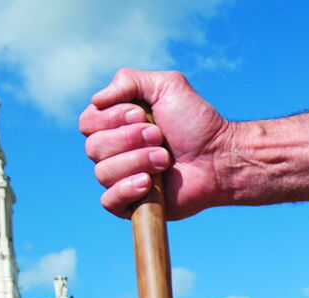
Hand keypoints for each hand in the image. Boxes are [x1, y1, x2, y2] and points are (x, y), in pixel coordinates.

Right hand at [79, 68, 231, 218]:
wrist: (219, 157)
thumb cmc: (196, 124)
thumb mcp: (167, 86)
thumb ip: (129, 80)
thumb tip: (96, 100)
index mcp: (115, 125)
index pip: (88, 122)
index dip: (112, 118)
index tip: (144, 114)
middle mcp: (114, 152)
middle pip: (93, 147)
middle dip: (129, 139)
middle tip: (161, 137)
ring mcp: (122, 179)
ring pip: (103, 173)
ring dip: (137, 161)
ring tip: (166, 159)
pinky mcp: (133, 205)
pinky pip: (109, 201)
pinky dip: (125, 190)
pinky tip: (147, 183)